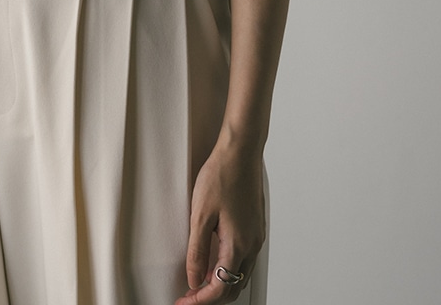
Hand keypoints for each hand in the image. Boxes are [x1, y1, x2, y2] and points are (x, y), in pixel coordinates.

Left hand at [174, 140, 265, 304]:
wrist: (241, 150)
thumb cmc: (222, 175)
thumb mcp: (200, 214)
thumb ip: (197, 251)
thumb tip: (194, 279)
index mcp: (238, 245)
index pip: (220, 289)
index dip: (200, 301)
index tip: (183, 302)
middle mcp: (252, 245)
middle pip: (234, 288)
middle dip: (212, 297)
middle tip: (189, 296)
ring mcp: (256, 235)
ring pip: (241, 275)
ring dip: (222, 285)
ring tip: (199, 283)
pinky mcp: (256, 226)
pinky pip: (245, 259)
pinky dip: (230, 270)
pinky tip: (216, 262)